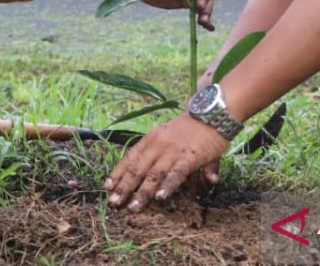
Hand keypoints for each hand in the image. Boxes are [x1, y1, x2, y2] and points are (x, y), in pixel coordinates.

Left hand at [104, 113, 227, 211]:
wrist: (212, 111)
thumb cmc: (193, 127)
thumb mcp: (174, 138)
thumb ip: (170, 160)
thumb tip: (169, 176)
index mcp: (152, 138)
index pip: (131, 157)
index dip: (118, 172)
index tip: (107, 187)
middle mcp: (158, 145)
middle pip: (138, 169)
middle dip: (124, 187)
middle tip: (114, 203)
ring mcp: (172, 152)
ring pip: (153, 175)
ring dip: (142, 192)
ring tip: (133, 208)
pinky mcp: (189, 158)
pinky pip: (176, 174)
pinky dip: (167, 186)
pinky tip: (160, 197)